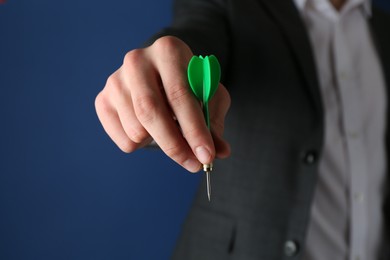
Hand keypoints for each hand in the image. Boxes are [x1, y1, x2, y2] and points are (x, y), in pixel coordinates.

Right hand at [95, 36, 230, 171]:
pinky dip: (141, 145)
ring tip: (167, 129)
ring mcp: (115, 80)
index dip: (195, 130)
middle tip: (193, 164)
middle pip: (151, 112)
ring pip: (136, 130)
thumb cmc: (188, 85)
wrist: (160, 74)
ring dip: (157, 142)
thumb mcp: (209, 97)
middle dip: (175, 145)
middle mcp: (137, 60)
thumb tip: (221, 152)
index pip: (180, 95)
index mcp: (168, 50)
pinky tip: (149, 129)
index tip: (207, 157)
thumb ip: (213, 123)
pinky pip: (123, 139)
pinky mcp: (102, 100)